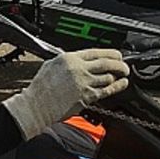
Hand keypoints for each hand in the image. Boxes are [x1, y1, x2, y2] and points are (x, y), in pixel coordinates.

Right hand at [1, 49, 129, 140]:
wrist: (36, 106)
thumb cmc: (40, 89)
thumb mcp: (51, 65)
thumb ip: (68, 61)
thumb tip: (81, 60)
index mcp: (69, 58)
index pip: (95, 52)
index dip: (110, 53)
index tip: (116, 55)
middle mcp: (78, 69)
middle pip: (106, 63)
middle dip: (119, 63)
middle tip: (124, 65)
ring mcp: (83, 83)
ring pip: (108, 76)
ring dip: (118, 75)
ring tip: (123, 74)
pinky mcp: (86, 97)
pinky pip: (106, 90)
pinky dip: (117, 86)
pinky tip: (121, 84)